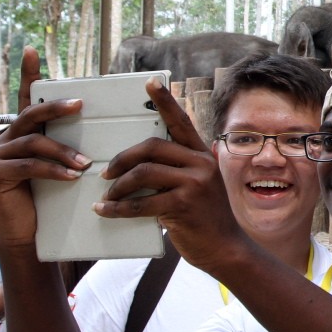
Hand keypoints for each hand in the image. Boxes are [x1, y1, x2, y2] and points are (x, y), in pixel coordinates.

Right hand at [0, 49, 91, 250]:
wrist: (33, 234)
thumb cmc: (53, 198)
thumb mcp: (66, 167)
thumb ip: (75, 148)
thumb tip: (110, 134)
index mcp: (28, 132)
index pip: (29, 99)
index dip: (29, 75)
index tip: (33, 51)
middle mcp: (11, 138)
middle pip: (31, 114)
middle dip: (55, 107)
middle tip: (79, 105)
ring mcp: (2, 155)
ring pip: (34, 141)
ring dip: (62, 151)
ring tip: (84, 164)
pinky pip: (29, 165)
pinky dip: (52, 170)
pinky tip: (71, 177)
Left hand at [92, 77, 246, 273]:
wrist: (225, 248)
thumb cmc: (204, 218)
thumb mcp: (197, 187)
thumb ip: (177, 171)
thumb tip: (138, 167)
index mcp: (201, 155)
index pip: (181, 121)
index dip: (164, 101)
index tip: (149, 83)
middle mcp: (200, 163)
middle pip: (152, 147)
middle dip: (123, 159)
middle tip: (106, 173)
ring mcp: (194, 183)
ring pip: (144, 172)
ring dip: (118, 186)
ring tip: (107, 196)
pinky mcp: (183, 205)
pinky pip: (142, 202)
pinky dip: (118, 208)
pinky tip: (106, 211)